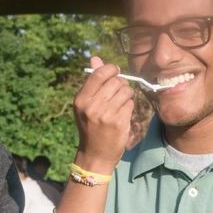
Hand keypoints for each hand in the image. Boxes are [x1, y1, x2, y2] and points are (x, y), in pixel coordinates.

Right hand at [73, 56, 134, 172]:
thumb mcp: (86, 104)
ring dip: (127, 95)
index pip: (100, 73)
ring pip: (126, 91)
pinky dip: (129, 106)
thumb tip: (95, 58)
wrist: (95, 154)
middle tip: (119, 92)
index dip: (111, 69)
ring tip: (120, 104)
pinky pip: (130, 104)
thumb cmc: (91, 126)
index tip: (115, 72)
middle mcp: (92, 106)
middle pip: (116, 81)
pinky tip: (123, 114)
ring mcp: (106, 115)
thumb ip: (92, 81)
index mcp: (81, 99)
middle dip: (121, 84)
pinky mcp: (118, 123)